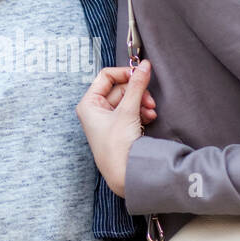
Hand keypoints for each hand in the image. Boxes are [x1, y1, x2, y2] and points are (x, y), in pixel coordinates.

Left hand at [75, 60, 153, 196]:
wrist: (123, 174)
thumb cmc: (116, 146)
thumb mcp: (128, 111)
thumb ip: (137, 86)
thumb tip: (144, 66)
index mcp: (89, 103)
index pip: (106, 76)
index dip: (125, 73)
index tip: (141, 75)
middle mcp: (95, 110)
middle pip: (120, 88)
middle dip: (137, 93)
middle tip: (149, 100)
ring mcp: (107, 120)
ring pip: (128, 100)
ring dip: (142, 103)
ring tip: (150, 112)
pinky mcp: (118, 128)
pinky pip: (131, 111)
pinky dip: (141, 112)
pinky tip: (149, 118)